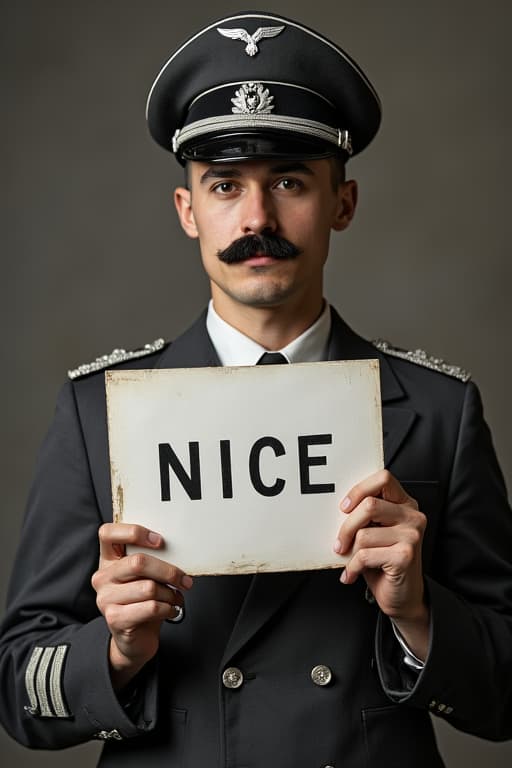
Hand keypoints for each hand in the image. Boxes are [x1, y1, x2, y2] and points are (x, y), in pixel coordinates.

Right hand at [91, 523, 192, 689]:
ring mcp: (106, 599)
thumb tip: (178, 552)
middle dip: (168, 571)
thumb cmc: (142, 602)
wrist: (134, 639)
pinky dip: (168, 608)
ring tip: (176, 598)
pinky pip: (150, 607)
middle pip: (138, 562)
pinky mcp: (115, 619)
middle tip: (184, 579)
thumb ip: (150, 561)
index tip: (160, 541)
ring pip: (148, 587)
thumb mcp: (144, 577)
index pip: (108, 533)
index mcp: (108, 560)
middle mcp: (103, 577)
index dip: (135, 532)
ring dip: (170, 594)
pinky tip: (170, 610)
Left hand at [333, 470, 428, 658]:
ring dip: (350, 551)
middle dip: (346, 526)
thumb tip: (336, 508)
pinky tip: (352, 574)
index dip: (359, 490)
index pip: (383, 478)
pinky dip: (353, 567)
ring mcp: (412, 535)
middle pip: (369, 505)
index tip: (343, 508)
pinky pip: (365, 554)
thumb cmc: (382, 562)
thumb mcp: (373, 532)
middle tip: (339, 543)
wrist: (401, 597)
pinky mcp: (406, 555)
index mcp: (404, 504)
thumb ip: (364, 515)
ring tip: (350, 561)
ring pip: (364, 533)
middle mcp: (413, 516)